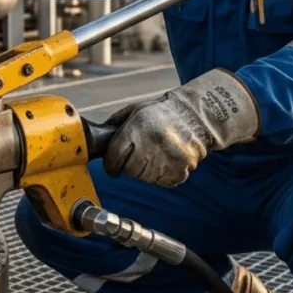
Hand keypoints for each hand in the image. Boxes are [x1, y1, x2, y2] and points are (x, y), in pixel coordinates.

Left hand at [104, 69, 260, 186]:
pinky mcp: (182, 167)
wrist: (195, 115)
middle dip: (131, 166)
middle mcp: (152, 143)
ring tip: (155, 155)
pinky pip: (165, 182)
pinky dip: (164, 175)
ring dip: (148, 171)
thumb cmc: (161, 113)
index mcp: (138, 127)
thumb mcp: (135, 110)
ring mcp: (169, 157)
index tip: (112, 168)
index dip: (110, 166)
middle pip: (131, 171)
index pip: (115, 157)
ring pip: (147, 178)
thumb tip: (97, 138)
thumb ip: (115, 124)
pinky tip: (167, 161)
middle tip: (139, 156)